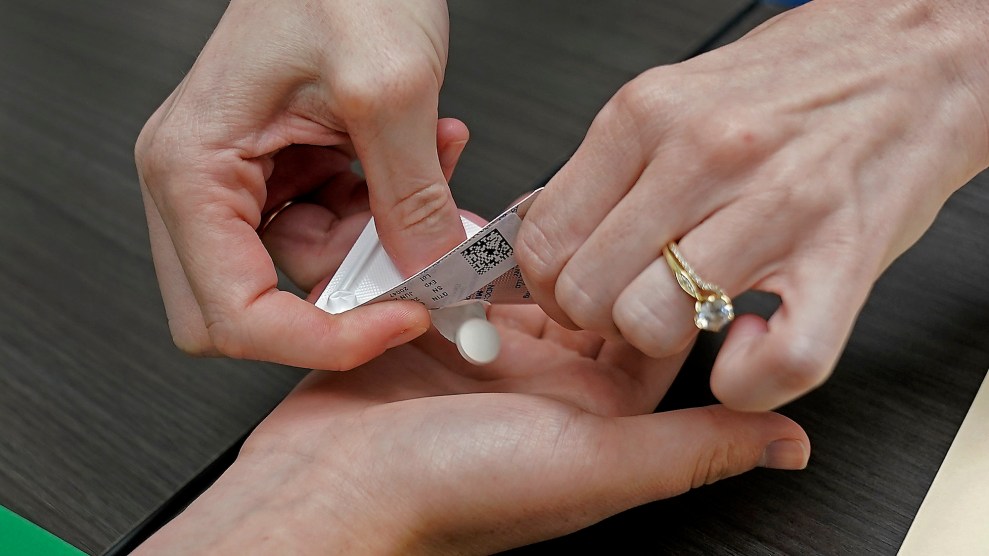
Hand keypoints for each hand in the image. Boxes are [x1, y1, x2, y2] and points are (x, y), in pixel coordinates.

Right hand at [135, 0, 466, 368]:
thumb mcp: (391, 86)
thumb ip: (410, 195)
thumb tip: (429, 275)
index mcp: (192, 165)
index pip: (231, 314)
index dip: (319, 340)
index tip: (400, 323)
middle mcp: (202, 181)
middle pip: (253, 308)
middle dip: (345, 297)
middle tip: (412, 267)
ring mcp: (243, 180)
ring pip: (306, 270)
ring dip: (380, 243)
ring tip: (431, 176)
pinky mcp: (285, 174)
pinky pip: (333, 229)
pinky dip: (382, 214)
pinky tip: (420, 160)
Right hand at [135, 218, 807, 554]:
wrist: (327, 488)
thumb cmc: (448, 492)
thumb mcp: (588, 465)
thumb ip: (688, 449)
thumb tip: (789, 445)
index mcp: (594, 415)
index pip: (655, 331)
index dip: (671, 276)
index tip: (681, 226)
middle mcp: (547, 383)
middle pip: (594, 294)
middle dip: (606, 244)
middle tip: (619, 190)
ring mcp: (489, 354)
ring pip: (532, 278)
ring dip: (542, 240)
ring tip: (555, 194)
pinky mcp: (434, 333)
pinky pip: (470, 273)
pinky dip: (479, 244)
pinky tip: (487, 217)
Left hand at [516, 0, 988, 410]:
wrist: (913, 61)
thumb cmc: (794, 86)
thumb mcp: (673, 99)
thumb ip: (607, 168)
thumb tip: (543, 228)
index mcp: (647, 116)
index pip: (544, 238)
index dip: (547, 286)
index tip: (574, 290)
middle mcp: (704, 155)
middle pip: (589, 293)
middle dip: (601, 318)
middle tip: (636, 301)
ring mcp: (775, 206)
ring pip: (655, 326)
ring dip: (668, 341)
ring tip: (695, 312)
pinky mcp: (843, 258)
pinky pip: (772, 366)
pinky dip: (749, 379)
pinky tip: (751, 340)